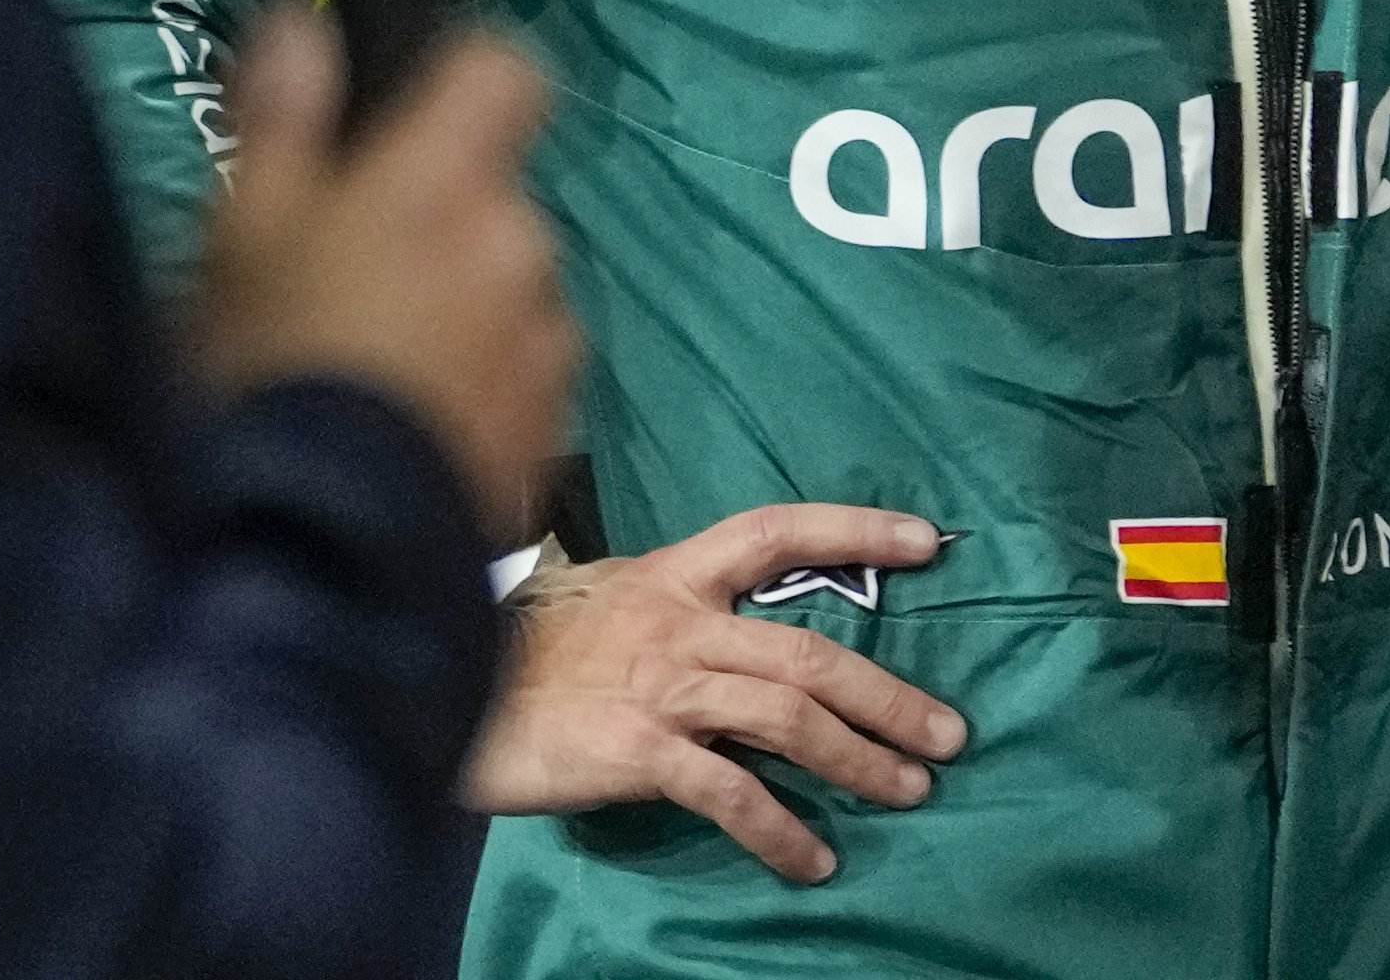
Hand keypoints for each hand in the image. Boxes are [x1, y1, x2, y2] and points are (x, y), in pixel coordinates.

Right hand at [193, 5, 574, 540]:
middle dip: (436, 223)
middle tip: (343, 281)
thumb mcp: (237, 236)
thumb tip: (303, 18)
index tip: (408, 116)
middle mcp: (522, 243)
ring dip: (461, 308)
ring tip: (368, 372)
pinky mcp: (554, 426)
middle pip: (494, 196)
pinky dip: (476, 383)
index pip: (506, 71)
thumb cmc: (262, 371)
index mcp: (448, 181)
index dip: (465, 78)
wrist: (317, 547)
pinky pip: (519, 373)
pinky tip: (404, 427)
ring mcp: (548, 338)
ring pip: (508, 289)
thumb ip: (284, 117)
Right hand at [464, 504, 965, 882]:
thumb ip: (683, 608)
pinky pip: (727, 792)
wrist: (440, 688)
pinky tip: (813, 859)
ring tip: (909, 790)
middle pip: (810, 652)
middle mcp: (681, 622)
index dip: (855, 530)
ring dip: (859, 758)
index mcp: (677, 573)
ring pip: (788, 717)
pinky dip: (779, 829)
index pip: (779, 531)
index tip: (927, 541)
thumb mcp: (611, 601)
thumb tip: (750, 632)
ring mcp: (662, 687)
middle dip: (890, 696)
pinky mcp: (637, 751)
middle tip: (949, 734)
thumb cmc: (529, 651)